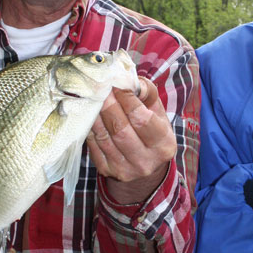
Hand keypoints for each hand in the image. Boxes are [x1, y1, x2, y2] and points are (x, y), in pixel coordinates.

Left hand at [87, 77, 176, 203]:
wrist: (145, 166)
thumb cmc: (151, 132)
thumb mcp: (158, 113)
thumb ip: (148, 94)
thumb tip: (129, 81)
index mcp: (164, 145)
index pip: (143, 119)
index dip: (127, 99)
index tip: (117, 83)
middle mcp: (146, 161)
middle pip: (121, 129)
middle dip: (108, 105)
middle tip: (100, 87)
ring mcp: (125, 169)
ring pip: (104, 137)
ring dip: (96, 114)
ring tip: (92, 97)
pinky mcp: (107, 171)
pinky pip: (94, 146)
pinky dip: (90, 128)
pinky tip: (88, 114)